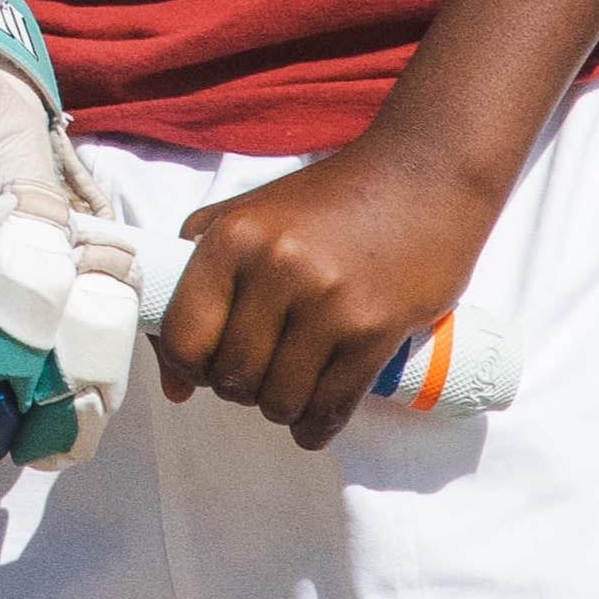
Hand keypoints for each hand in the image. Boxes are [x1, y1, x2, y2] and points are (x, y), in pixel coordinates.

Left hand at [154, 134, 498, 447]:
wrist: (425, 172)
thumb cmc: (328, 201)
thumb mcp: (247, 217)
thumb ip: (197, 287)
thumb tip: (174, 387)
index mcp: (232, 238)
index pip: (183, 339)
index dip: (190, 367)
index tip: (209, 366)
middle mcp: (275, 268)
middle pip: (231, 378)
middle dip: (241, 389)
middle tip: (262, 373)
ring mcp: (327, 301)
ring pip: (278, 400)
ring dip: (281, 409)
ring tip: (292, 389)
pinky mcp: (376, 328)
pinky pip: (329, 407)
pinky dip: (316, 426)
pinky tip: (314, 420)